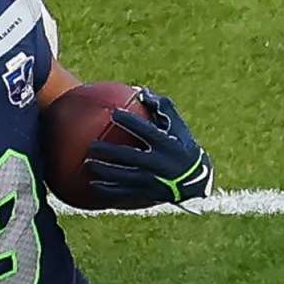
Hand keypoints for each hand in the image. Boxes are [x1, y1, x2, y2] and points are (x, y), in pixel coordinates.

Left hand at [84, 90, 214, 209]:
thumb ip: (161, 109)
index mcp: (166, 144)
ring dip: (104, 170)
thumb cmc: (181, 146)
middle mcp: (158, 163)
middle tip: (92, 146)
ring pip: (123, 176)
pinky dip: (108, 190)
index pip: (146, 131)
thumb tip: (141, 91)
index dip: (130, 122)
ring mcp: (152, 180)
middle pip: (129, 156)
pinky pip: (124, 193)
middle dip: (109, 151)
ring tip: (88, 163)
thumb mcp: (178, 127)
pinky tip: (93, 185)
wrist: (195, 180)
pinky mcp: (146, 192)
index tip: (114, 114)